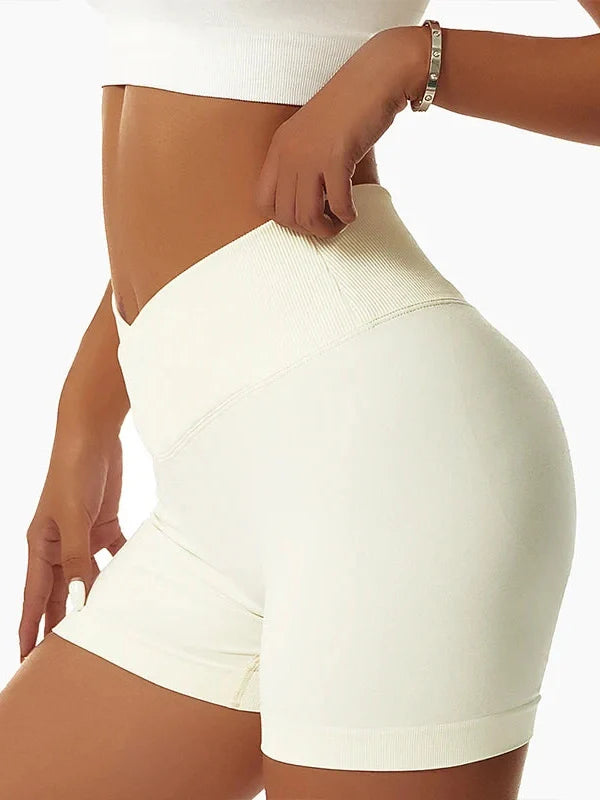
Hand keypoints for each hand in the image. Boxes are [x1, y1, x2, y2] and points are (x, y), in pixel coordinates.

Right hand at [19, 429, 125, 661]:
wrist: (94, 435)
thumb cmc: (73, 471)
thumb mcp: (73, 517)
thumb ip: (77, 559)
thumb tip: (77, 600)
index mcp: (40, 545)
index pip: (33, 596)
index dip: (30, 628)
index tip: (27, 659)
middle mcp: (59, 544)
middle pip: (59, 592)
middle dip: (60, 623)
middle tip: (64, 657)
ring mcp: (83, 534)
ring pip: (88, 576)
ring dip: (95, 598)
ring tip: (103, 628)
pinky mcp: (105, 523)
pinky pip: (114, 553)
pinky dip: (123, 568)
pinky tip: (136, 585)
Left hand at [255, 25, 430, 237]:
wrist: (375, 78)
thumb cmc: (350, 110)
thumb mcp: (314, 137)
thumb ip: (305, 166)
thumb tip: (311, 209)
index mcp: (280, 148)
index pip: (264, 202)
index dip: (285, 220)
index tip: (307, 216)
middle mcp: (289, 153)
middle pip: (285, 216)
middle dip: (309, 229)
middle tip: (329, 223)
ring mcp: (310, 156)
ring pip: (307, 216)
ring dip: (326, 228)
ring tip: (340, 221)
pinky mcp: (336, 158)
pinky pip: (337, 205)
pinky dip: (347, 216)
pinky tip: (354, 212)